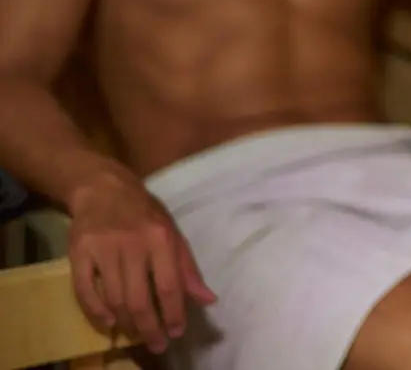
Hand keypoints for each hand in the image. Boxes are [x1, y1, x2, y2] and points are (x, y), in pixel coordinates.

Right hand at [66, 173, 216, 353]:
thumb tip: (208, 299)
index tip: (176, 333)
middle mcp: (132, 244)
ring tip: (136, 334)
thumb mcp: (172, 233)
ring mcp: (103, 248)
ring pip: (114, 298)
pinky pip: (84, 290)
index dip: (173, 313)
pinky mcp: (79, 252)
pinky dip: (95, 311)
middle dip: (149, 328)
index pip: (169, 285)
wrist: (104, 189)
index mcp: (161, 238)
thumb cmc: (144, 214)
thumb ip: (188, 268)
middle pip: (140, 298)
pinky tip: (109, 322)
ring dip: (126, 323)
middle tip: (156, 344)